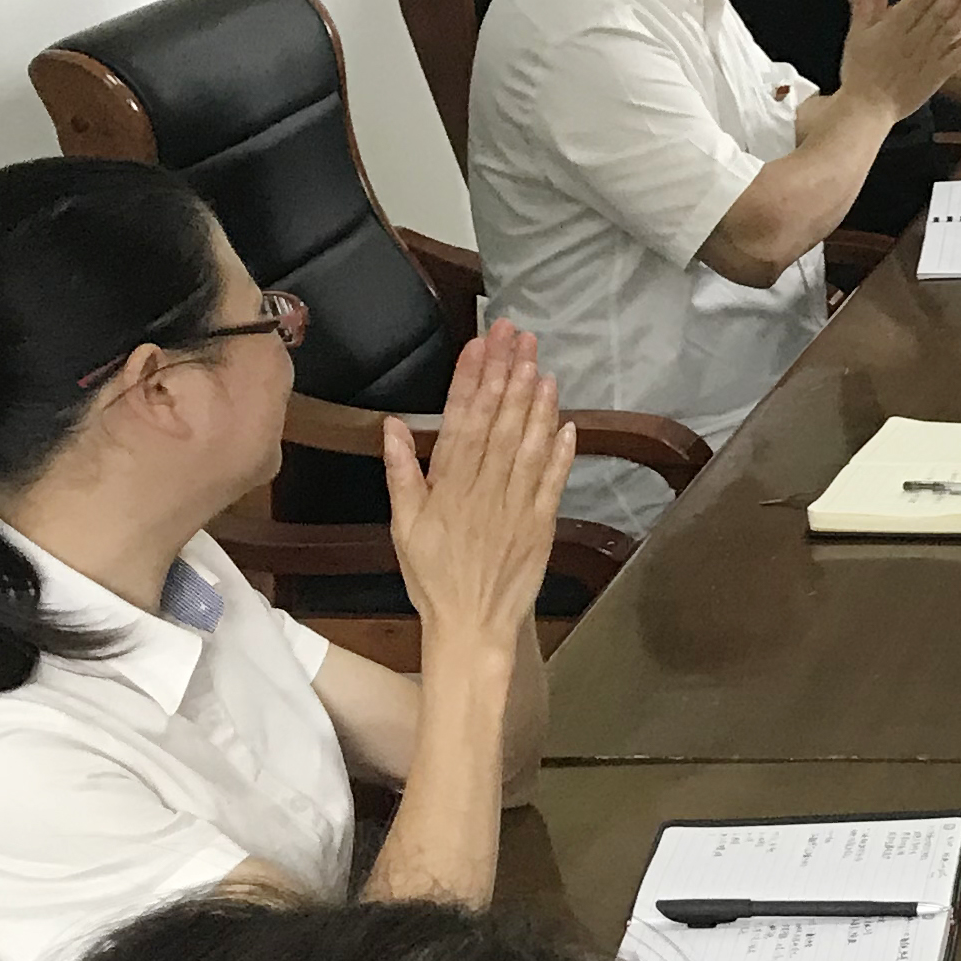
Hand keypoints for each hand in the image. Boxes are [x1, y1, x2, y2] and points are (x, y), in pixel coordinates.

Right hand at [381, 323, 570, 648]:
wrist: (470, 623)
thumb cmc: (432, 575)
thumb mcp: (403, 526)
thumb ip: (401, 473)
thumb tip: (393, 426)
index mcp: (447, 487)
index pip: (461, 421)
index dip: (472, 380)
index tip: (481, 345)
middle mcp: (483, 490)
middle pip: (498, 423)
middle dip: (508, 375)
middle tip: (518, 336)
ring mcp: (516, 506)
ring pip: (527, 446)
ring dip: (536, 404)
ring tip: (542, 366)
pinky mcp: (541, 524)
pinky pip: (553, 482)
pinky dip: (560, 452)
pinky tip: (566, 421)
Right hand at [842, 0, 960, 113]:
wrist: (867, 108)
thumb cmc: (859, 70)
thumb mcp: (857, 34)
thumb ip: (868, 4)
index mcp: (894, 24)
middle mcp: (914, 37)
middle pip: (940, 5)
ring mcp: (928, 56)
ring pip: (952, 27)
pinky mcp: (937, 74)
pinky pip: (958, 56)